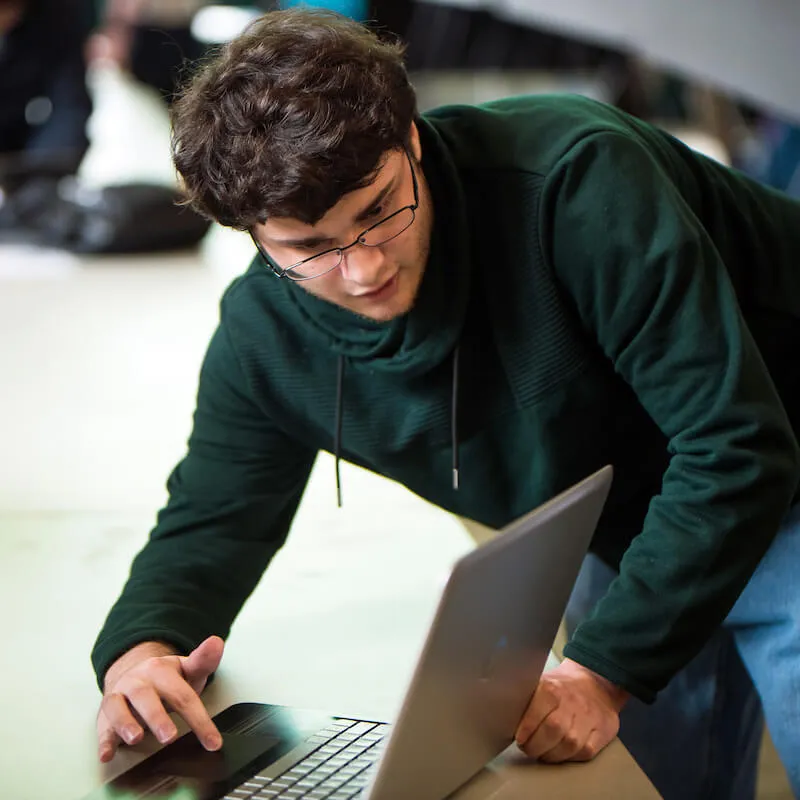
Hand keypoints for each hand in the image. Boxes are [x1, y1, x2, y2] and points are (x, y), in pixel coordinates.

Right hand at [97, 635, 224, 762]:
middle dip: (157, 718)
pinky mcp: (105, 715)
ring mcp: (119, 696)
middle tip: (169, 736)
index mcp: (160, 670)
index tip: (212, 741)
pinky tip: (107, 754)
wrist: (132, 675)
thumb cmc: (166, 679)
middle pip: (147, 698)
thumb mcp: (187, 669)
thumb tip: (217, 642)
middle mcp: (138, 682)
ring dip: (125, 724)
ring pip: (118, 708)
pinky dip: (103, 741)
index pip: (183, 694)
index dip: (199, 719)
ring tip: (135, 738)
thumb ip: (203, 660)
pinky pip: (102, 727)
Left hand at [515, 658, 628, 762]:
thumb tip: (500, 710)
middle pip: (553, 730)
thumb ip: (524, 698)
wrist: (596, 681)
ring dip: (551, 754)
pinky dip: (570, 757)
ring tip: (542, 752)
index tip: (518, 738)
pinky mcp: (602, 732)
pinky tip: (560, 753)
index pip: (536, 710)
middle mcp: (571, 702)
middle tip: (527, 748)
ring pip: (569, 745)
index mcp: (552, 688)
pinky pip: (585, 752)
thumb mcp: (541, 682)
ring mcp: (588, 718)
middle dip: (535, 745)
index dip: (526, 729)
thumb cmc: (562, 686)